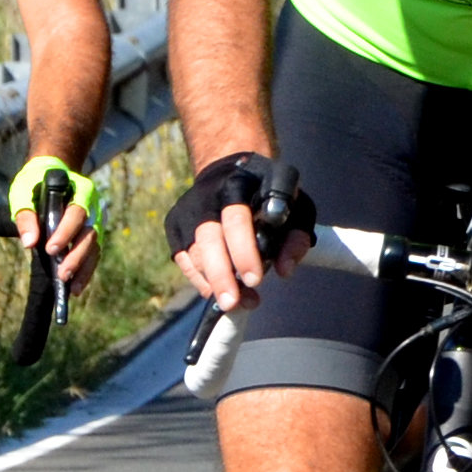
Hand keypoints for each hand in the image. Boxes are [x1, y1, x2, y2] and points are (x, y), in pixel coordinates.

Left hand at [9, 153, 96, 289]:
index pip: (77, 213)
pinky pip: (92, 256)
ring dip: (83, 269)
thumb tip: (28, 243)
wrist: (50, 175)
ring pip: (94, 248)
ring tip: (71, 288)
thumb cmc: (35, 183)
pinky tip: (75, 287)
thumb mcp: (23, 192)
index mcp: (81, 191)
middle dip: (76, 256)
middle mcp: (93, 207)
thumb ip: (25, 215)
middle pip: (89, 234)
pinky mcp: (91, 237)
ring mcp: (94, 223)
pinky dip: (85, 272)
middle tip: (61, 274)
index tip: (50, 249)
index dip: (66, 232)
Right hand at [170, 154, 313, 310]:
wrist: (229, 168)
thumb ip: (296, 238)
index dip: (244, 251)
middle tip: (234, 302)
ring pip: (194, 253)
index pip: (236, 220)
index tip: (255, 280)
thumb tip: (285, 271)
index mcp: (239, 185)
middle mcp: (208, 195)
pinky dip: (200, 279)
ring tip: (237, 302)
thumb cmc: (268, 193)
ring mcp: (188, 210)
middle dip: (221, 275)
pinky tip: (217, 291)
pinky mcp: (175, 224)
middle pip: (208, 239)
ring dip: (214, 283)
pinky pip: (184, 260)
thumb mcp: (295, 206)